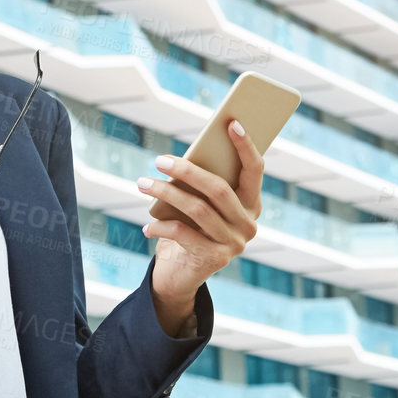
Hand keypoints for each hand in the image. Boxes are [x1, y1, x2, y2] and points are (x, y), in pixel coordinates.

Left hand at [138, 118, 262, 315]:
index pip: (254, 170)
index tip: (231, 122)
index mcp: (251, 204)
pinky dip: (160, 226)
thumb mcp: (199, 204)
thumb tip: (183, 159)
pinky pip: (182, 233)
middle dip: (186, 170)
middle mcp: (249, 224)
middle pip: (218, 188)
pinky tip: (147, 226)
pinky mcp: (215, 259)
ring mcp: (234, 243)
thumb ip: (201, 185)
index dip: (245, 146)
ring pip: (197, 209)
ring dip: (165, 193)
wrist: (183, 275)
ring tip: (142, 183)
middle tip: (158, 160)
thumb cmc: (190, 228)